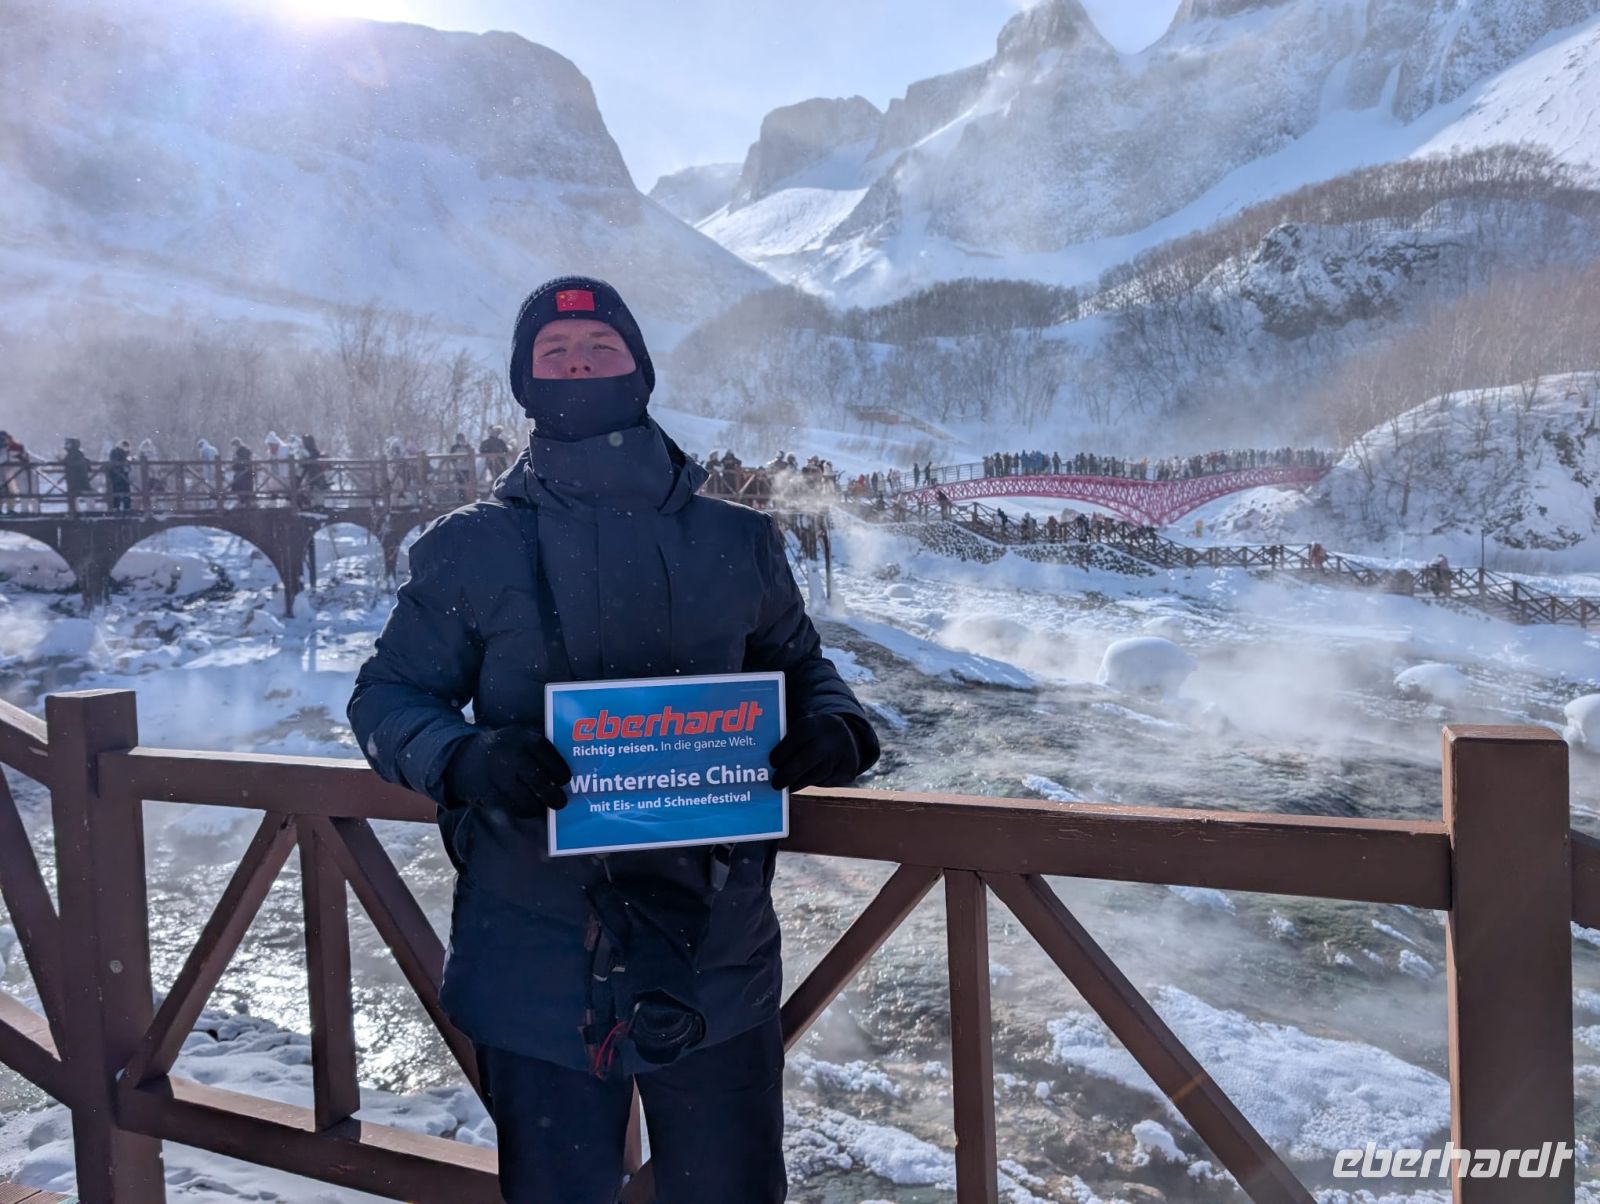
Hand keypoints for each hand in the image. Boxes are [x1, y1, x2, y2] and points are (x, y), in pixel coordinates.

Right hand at [444, 726, 570, 816]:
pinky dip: (523, 811)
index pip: (550, 758)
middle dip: (553, 795)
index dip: (561, 772)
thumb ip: (540, 749)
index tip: (565, 780)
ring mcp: (499, 776)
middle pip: (540, 781)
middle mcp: (512, 756)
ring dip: (538, 806)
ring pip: (527, 799)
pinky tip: (527, 809)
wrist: (464, 758)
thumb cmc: (503, 748)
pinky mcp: (489, 793)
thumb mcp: (520, 738)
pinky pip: (512, 808)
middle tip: (560, 802)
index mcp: (524, 739)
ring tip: (543, 807)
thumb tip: (569, 772)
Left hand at [769, 713, 863, 791]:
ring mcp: (842, 754)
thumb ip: (788, 743)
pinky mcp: (848, 770)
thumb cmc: (812, 736)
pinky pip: (828, 781)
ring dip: (799, 783)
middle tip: (775, 784)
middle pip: (806, 760)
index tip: (771, 764)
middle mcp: (829, 738)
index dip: (781, 753)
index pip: (795, 739)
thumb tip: (767, 765)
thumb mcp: (802, 730)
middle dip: (788, 774)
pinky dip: (816, 782)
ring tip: (788, 788)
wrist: (845, 734)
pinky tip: (806, 782)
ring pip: (817, 774)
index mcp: (813, 724)